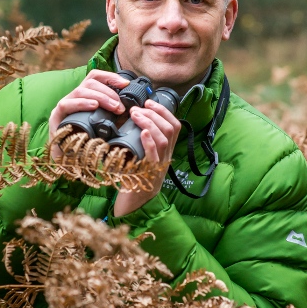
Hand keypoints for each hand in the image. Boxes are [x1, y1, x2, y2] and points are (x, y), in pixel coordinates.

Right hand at [48, 70, 129, 159]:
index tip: (126, 84)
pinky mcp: (56, 117)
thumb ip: (116, 115)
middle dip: (109, 92)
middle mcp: (73, 98)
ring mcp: (64, 106)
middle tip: (121, 107)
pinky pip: (66, 104)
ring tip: (113, 108)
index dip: (110, 77)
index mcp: (85, 96)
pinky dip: (82, 103)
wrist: (69, 161)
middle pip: (90, 82)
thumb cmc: (89, 143)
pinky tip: (94, 106)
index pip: (95, 77)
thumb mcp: (106, 125)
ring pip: (80, 90)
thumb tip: (133, 107)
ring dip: (100, 97)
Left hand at [113, 98, 180, 216]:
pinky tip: (142, 132)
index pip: (174, 125)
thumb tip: (131, 119)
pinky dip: (149, 141)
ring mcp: (159, 166)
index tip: (149, 102)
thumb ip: (141, 140)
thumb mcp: (141, 155)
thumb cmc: (134, 178)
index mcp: (165, 151)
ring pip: (164, 139)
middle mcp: (166, 157)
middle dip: (154, 114)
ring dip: (149, 123)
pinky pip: (154, 156)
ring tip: (135, 115)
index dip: (164, 111)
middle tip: (137, 108)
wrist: (133, 206)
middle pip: (171, 129)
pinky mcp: (149, 175)